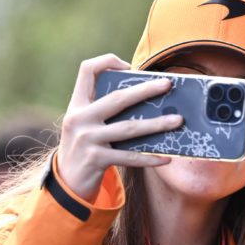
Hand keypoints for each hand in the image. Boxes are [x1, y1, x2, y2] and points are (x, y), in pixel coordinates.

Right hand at [57, 54, 183, 201]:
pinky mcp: (96, 159)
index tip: (129, 67)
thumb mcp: (86, 124)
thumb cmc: (86, 147)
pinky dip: (150, 158)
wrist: (67, 182)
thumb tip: (145, 98)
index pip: (87, 71)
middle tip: (167, 84)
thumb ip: (104, 109)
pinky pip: (130, 157)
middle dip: (145, 90)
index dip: (107, 62)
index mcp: (77, 104)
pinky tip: (167, 158)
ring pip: (129, 128)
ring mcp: (87, 139)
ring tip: (178, 121)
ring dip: (157, 124)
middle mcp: (79, 118)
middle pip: (117, 98)